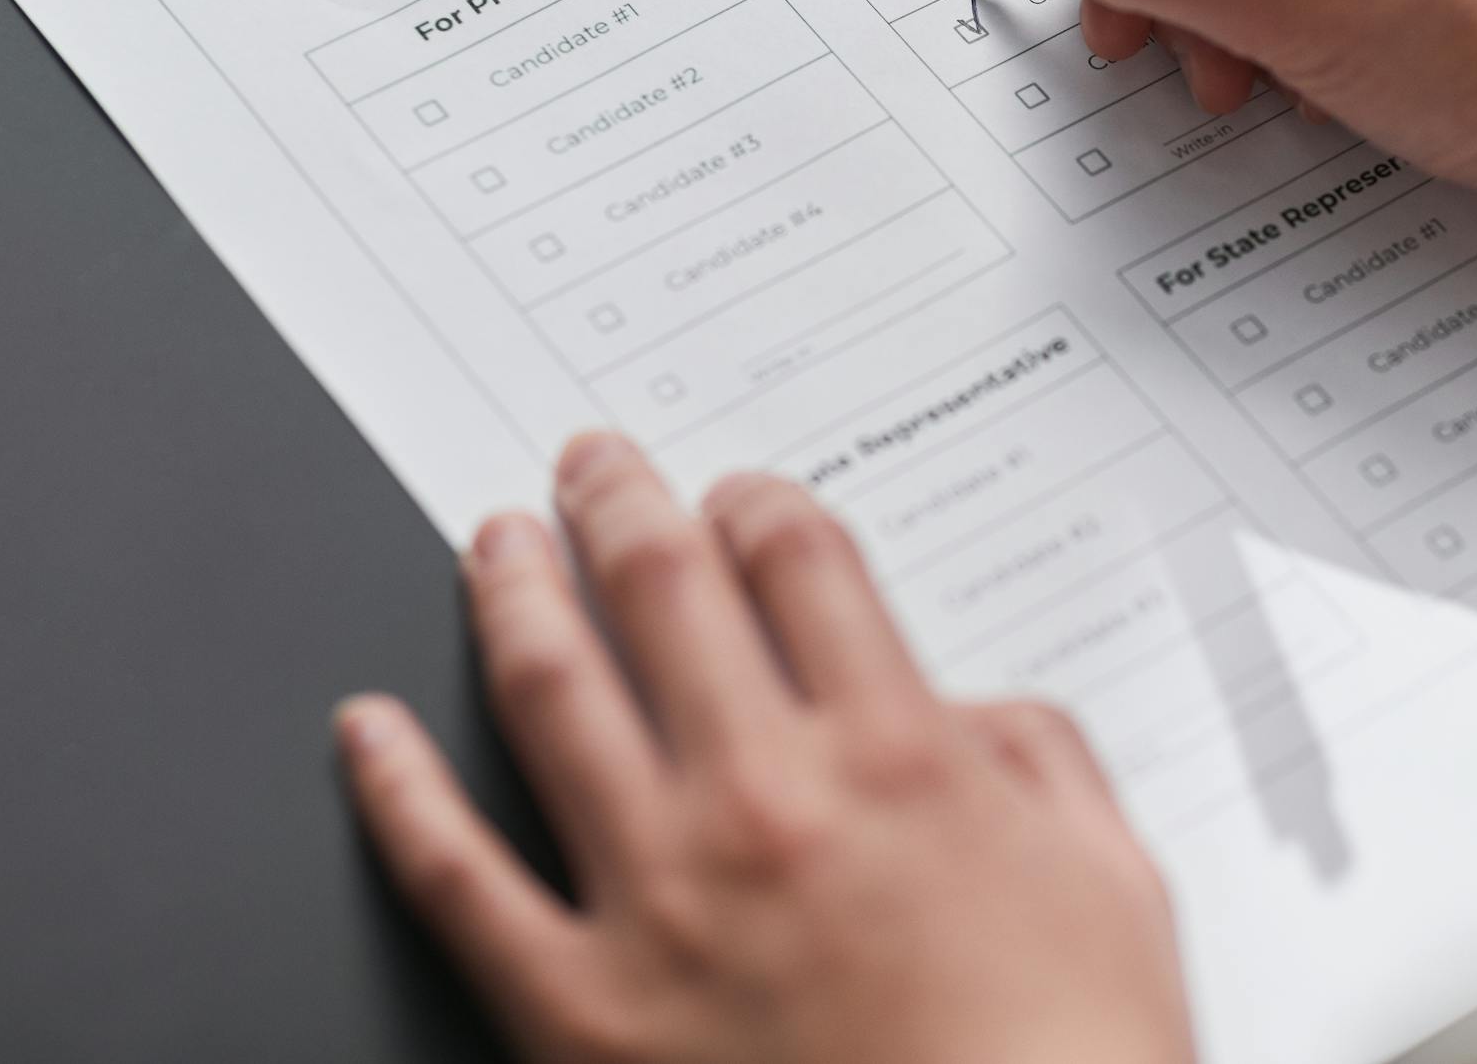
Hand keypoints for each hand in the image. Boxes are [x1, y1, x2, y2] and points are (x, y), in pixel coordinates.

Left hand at [335, 434, 1193, 1063]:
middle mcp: (766, 803)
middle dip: (618, 501)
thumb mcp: (1111, 881)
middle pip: (663, 589)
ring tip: (494, 546)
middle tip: (591, 467)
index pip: (799, 561)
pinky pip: (453, 878)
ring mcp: (659, 902)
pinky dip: (394, 788)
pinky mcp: (579, 1010)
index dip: (758, 501)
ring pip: (550, 693)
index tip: (740, 497)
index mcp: (897, 758)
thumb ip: (1040, 757)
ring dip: (512, 593)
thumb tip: (968, 713)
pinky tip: (365, 731)